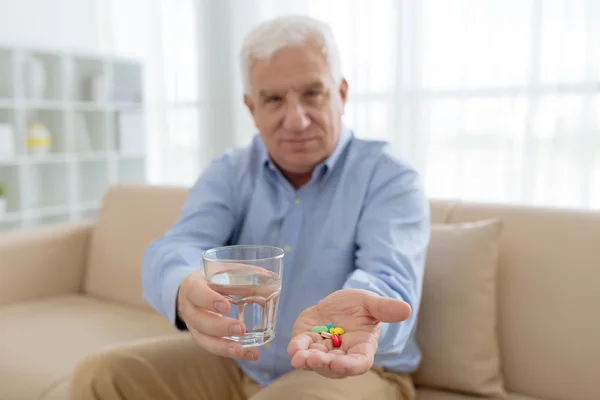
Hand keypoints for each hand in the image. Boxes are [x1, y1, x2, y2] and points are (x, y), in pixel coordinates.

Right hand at [176, 268, 260, 360]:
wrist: (191, 293)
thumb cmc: (210, 280)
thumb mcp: (221, 272)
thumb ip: (241, 274)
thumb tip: (268, 277)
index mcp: (192, 286)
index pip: (196, 293)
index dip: (209, 300)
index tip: (226, 307)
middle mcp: (189, 308)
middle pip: (199, 321)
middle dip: (220, 327)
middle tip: (241, 329)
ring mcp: (193, 326)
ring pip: (203, 339)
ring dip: (223, 347)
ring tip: (242, 350)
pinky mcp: (202, 337)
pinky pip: (213, 347)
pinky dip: (232, 352)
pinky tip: (251, 353)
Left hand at [287, 289, 410, 378]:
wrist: (338, 302)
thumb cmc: (359, 306)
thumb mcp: (371, 303)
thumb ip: (385, 308)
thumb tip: (407, 309)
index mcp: (361, 348)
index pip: (358, 363)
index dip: (348, 365)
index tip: (338, 363)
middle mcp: (341, 355)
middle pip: (333, 367)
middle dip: (322, 364)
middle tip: (314, 359)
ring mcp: (322, 350)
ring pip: (314, 361)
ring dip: (306, 361)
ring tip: (299, 357)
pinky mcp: (306, 341)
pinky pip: (300, 348)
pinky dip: (296, 348)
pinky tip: (293, 348)